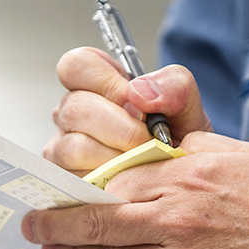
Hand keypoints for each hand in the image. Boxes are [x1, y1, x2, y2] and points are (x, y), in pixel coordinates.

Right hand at [44, 47, 212, 173]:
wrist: (181, 179)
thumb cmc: (175, 138)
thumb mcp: (186, 105)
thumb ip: (174, 86)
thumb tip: (139, 93)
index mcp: (93, 84)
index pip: (75, 65)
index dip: (106, 82)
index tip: (136, 103)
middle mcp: (70, 114)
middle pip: (76, 108)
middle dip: (121, 128)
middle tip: (148, 140)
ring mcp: (63, 149)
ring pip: (75, 147)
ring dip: (117, 157)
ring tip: (141, 161)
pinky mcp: (68, 183)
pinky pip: (80, 180)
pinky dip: (111, 181)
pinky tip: (130, 178)